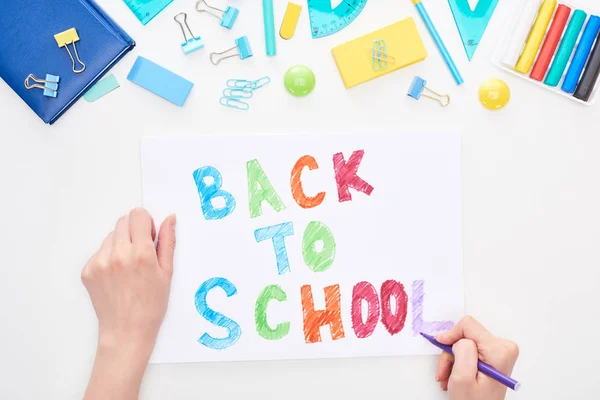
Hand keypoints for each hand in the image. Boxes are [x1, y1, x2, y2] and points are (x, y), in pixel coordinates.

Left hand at [82, 208, 175, 399]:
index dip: (146, 223)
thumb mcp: (167, 273)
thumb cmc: (151, 305)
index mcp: (140, 253)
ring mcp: (99, 262)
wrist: (127, 331)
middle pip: (123, 221)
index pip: (138, 215)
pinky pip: (99, 251)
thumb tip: (169, 219)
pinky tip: (117, 276)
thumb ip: (167, 242)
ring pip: (110, 236)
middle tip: (141, 252)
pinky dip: (109, 257)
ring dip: (120, 244)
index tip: (149, 237)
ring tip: (128, 268)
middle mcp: (118, 254)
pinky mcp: (88, 270)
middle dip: (134, 231)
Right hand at [435, 316, 518, 399]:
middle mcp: (504, 348)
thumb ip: (462, 350)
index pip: (469, 325)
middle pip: (466, 335)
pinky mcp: (495, 355)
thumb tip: (457, 336)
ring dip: (453, 359)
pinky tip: (455, 375)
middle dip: (451, 352)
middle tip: (445, 371)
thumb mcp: (462, 378)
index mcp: (499, 351)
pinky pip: (470, 349)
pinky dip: (459, 361)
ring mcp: (500, 351)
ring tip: (449, 378)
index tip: (442, 346)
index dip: (451, 335)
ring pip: (465, 343)